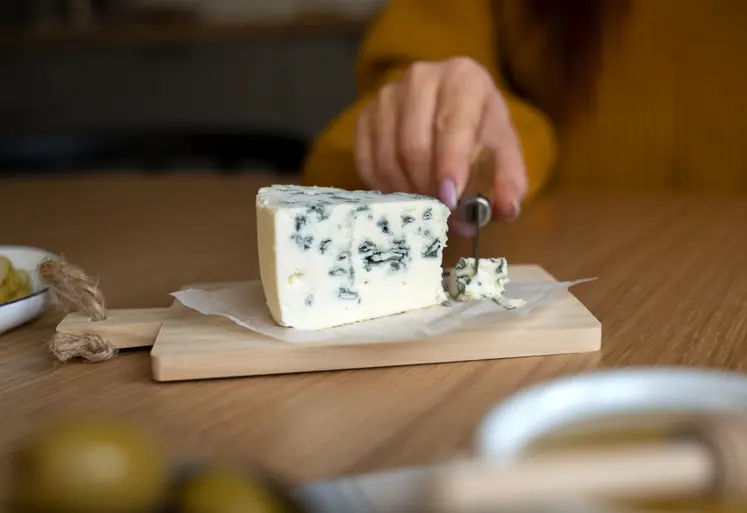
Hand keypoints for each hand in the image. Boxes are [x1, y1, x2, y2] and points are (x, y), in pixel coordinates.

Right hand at [355, 57, 526, 234]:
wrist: (451, 110)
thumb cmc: (480, 131)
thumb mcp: (503, 151)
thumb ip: (510, 180)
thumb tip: (507, 209)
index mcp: (463, 78)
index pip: (452, 125)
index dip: (450, 165)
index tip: (450, 200)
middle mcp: (420, 78)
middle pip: (414, 146)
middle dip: (428, 189)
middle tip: (442, 215)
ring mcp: (386, 96)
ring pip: (388, 158)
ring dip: (408, 194)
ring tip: (427, 209)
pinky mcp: (364, 117)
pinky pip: (367, 163)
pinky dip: (386, 189)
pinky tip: (405, 196)